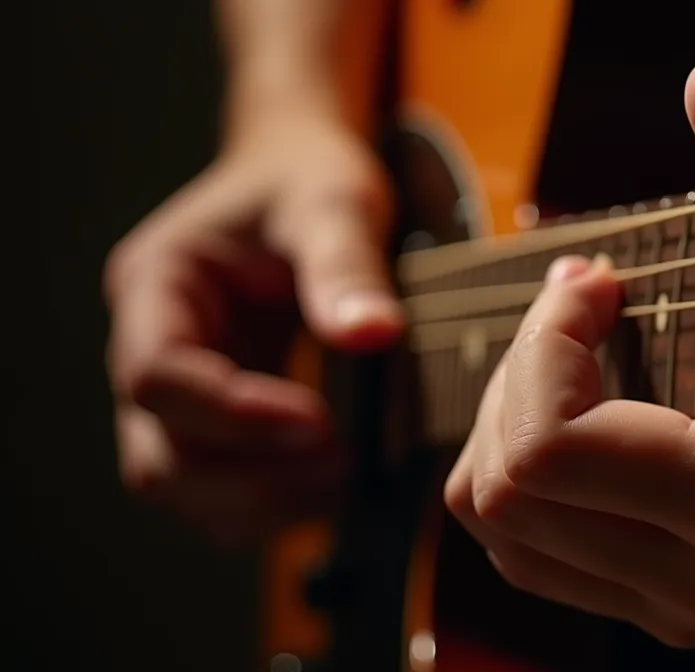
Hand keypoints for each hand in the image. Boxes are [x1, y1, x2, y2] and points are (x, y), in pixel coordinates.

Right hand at [103, 108, 402, 544]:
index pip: (156, 376)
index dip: (231, 413)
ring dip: (258, 503)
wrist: (299, 176)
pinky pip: (217, 489)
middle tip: (341, 460)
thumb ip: (346, 264)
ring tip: (342, 477)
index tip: (318, 421)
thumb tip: (375, 334)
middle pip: (158, 452)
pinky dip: (269, 504)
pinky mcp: (215, 417)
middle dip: (247, 474)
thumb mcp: (333, 200)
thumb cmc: (307, 177)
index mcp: (157, 285)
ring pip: (180, 485)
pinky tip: (332, 482)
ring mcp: (178, 390)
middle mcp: (149, 344)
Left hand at [445, 61, 694, 668]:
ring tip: (581, 356)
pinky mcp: (666, 618)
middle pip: (502, 489)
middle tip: (586, 308)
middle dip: (519, 372)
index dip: (546, 342)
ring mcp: (678, 615)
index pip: (551, 448)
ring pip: (502, 528)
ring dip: (512, 421)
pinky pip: (534, 553)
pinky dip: (528, 472)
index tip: (604, 281)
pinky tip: (590, 410)